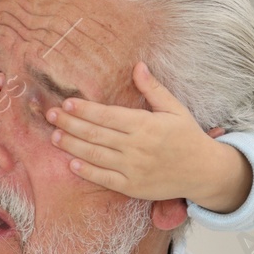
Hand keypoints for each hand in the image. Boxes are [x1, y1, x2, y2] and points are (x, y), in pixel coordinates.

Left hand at [45, 61, 250, 211]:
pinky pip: (105, 179)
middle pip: (95, 134)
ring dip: (72, 146)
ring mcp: (133, 169)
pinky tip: (72, 163)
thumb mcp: (175, 109)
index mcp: (145, 125)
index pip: (107, 115)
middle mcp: (136, 147)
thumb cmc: (188, 137)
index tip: (66, 102)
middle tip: (49, 115)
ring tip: (55, 136)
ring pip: (95, 156)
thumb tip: (137, 66)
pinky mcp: (133, 187)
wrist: (204, 172)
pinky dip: (87, 171)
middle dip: (70, 123)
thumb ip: (153, 89)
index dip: (85, 109)